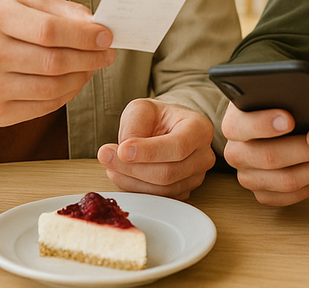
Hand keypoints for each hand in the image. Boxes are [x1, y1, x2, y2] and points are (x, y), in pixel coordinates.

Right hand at [0, 0, 115, 130]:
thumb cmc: (1, 27)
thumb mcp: (26, 4)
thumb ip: (62, 9)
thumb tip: (95, 24)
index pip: (49, 30)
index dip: (83, 36)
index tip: (106, 36)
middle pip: (53, 62)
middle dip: (89, 58)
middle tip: (107, 54)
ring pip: (52, 88)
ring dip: (81, 78)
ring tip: (91, 67)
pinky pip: (44, 107)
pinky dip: (67, 95)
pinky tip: (73, 82)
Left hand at [97, 99, 215, 198]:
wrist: (166, 128)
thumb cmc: (157, 118)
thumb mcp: (142, 109)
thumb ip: (134, 126)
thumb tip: (124, 153)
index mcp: (199, 129)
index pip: (178, 146)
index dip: (149, 152)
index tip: (122, 150)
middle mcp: (203, 155)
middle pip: (168, 173)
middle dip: (132, 168)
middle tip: (105, 156)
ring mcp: (196, 177)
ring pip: (161, 190)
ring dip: (130, 180)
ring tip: (110, 163)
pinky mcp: (183, 192)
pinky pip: (158, 198)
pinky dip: (135, 188)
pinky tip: (121, 173)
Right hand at [221, 102, 308, 205]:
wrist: (276, 120)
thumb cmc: (279, 104)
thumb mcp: (275, 92)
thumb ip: (280, 93)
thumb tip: (302, 100)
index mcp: (233, 125)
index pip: (241, 127)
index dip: (264, 124)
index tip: (289, 119)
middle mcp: (235, 153)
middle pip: (268, 157)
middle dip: (301, 150)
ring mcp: (248, 177)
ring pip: (283, 181)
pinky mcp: (263, 193)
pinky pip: (289, 198)